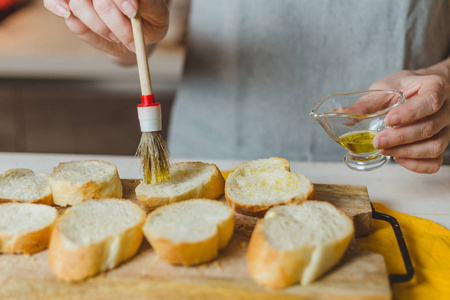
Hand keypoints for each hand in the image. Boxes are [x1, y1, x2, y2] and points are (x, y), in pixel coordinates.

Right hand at [44, 0, 168, 62]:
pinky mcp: (66, 2)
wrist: (136, 30)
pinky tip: (67, 13)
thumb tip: (137, 1)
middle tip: (129, 38)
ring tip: (116, 38)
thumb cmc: (147, 21)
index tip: (132, 13)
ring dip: (99, 27)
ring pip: (79, 5)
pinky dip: (57, 6)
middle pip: (99, 1)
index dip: (121, 0)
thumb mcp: (157, 17)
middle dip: (115, 22)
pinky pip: (53, 1)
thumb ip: (150, 6)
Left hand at [370, 70, 449, 172]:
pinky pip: (435, 161)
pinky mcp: (441, 144)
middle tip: (377, 141)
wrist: (419, 89)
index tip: (388, 120)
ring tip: (383, 150)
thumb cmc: (403, 88)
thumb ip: (366, 103)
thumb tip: (342, 113)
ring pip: (434, 147)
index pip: (429, 101)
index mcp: (435, 87)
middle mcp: (445, 109)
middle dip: (400, 137)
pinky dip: (416, 165)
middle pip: (429, 128)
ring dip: (406, 152)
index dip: (410, 113)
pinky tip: (397, 158)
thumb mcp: (384, 88)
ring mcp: (445, 129)